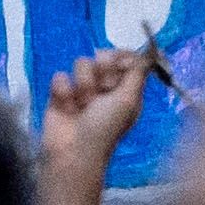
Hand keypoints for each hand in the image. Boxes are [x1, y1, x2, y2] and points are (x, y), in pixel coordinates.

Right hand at [36, 44, 153, 204]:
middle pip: (103, 56)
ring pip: (81, 64)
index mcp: (125, 88)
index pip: (126, 58)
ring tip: (82, 105)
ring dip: (83, 85)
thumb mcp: (128, 101)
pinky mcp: (60, 91)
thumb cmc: (105, 128)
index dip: (122, 56)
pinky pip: (60, 76)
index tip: (119, 61)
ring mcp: (81, 88)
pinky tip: (66, 106)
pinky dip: (63, 91)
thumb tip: (144, 53)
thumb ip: (137, 73)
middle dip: (102, 72)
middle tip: (103, 91)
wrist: (72, 151)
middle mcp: (105, 86)